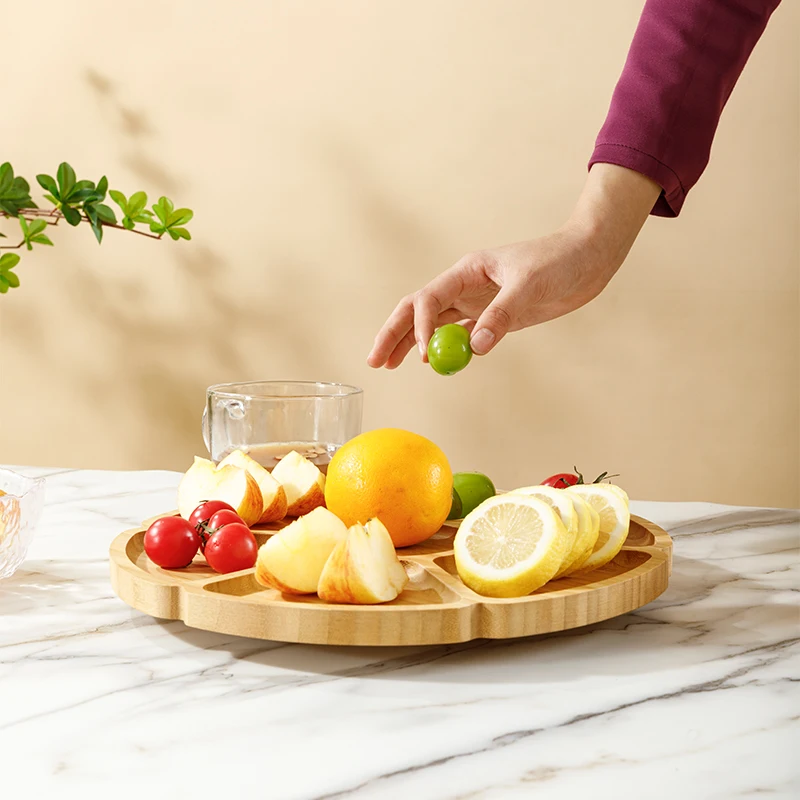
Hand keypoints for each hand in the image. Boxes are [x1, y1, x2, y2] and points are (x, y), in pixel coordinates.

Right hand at [367, 164, 660, 368]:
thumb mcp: (530, 285)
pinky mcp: (492, 316)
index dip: (421, 327)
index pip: (429, 299)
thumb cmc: (560, 261)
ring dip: (410, 343)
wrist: (587, 259)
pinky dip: (441, 347)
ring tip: (388, 364)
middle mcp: (465, 285)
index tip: (426, 355)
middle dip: (394, 334)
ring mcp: (476, 301)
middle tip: (375, 361)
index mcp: (467, 270)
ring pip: (433, 324)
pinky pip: (458, 333)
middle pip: (417, 310)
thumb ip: (502, 316)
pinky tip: (429, 361)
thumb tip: (476, 346)